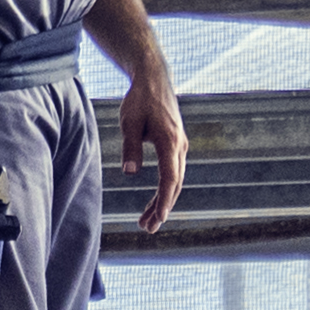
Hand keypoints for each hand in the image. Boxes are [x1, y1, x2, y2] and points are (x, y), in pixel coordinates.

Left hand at [121, 73, 187, 236]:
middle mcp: (180, 146)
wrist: (155, 80)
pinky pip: (173, 173)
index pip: (170, 178)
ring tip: (146, 222)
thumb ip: (130, 147)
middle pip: (175, 184)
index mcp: (170, 141)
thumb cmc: (139, 100)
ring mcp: (180, 147)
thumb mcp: (129, 122)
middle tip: (148, 229)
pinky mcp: (176, 146)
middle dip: (162, 208)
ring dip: (162, 202)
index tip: (159, 218)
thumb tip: (130, 173)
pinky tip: (152, 204)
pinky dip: (163, 190)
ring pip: (175, 181)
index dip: (164, 200)